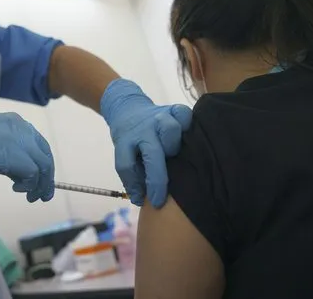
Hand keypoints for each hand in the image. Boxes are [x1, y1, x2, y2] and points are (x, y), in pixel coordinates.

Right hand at [0, 114, 54, 201]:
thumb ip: (10, 151)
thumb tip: (23, 172)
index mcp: (16, 122)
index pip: (39, 145)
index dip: (43, 165)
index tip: (39, 181)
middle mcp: (21, 128)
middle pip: (44, 155)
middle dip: (46, 178)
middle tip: (40, 195)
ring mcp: (17, 140)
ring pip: (42, 166)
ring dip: (39, 184)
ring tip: (29, 196)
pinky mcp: (12, 155)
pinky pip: (32, 173)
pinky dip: (29, 184)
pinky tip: (17, 189)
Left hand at [100, 79, 191, 207]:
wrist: (128, 109)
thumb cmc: (132, 140)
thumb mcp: (125, 155)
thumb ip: (133, 176)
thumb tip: (141, 200)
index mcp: (125, 141)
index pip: (126, 165)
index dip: (136, 186)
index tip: (150, 202)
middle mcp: (142, 130)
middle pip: (153, 151)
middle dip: (159, 175)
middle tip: (164, 189)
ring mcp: (157, 117)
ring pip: (171, 129)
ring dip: (174, 145)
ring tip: (174, 153)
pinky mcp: (172, 109)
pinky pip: (184, 114)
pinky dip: (187, 123)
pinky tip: (188, 134)